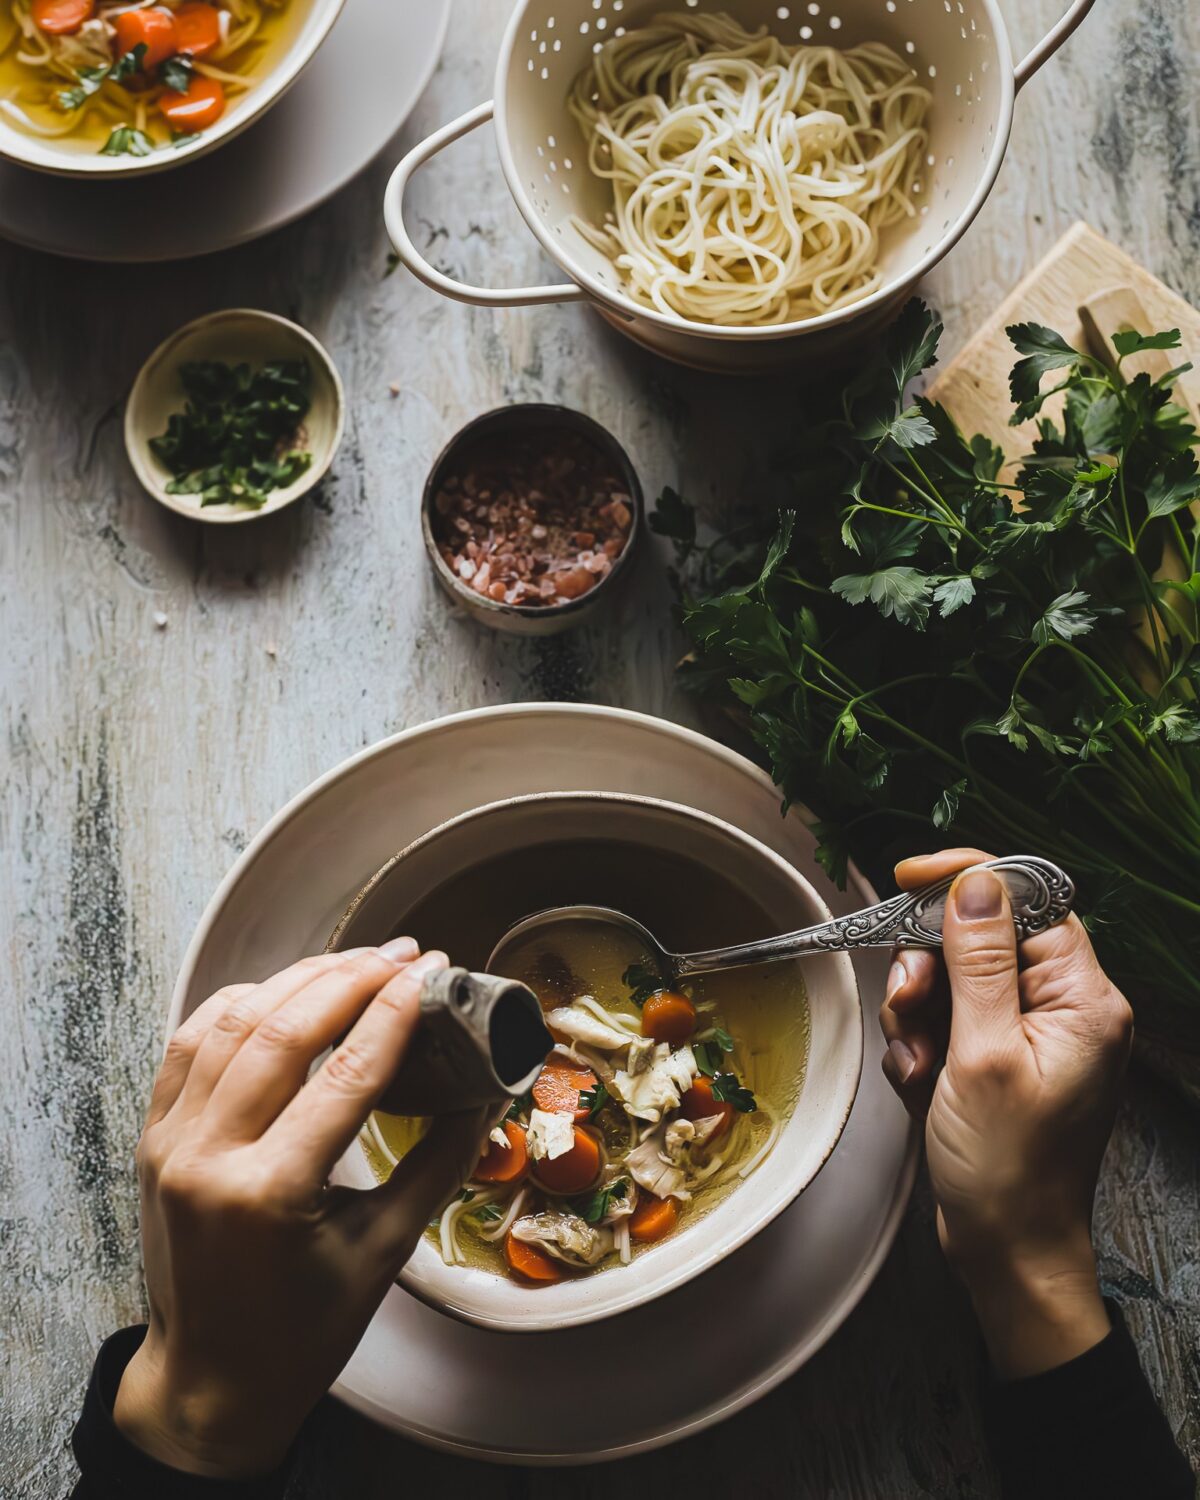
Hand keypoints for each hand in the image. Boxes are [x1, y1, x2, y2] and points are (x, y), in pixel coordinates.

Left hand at [114, 942, 488, 1476]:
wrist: (209, 1383)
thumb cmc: (302, 1332)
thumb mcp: (384, 1252)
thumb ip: (438, 1163)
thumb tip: (488, 1094)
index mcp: (270, 1195)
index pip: (346, 1073)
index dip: (397, 1012)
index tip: (435, 974)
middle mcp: (208, 1158)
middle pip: (282, 1030)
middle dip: (351, 978)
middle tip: (405, 956)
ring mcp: (171, 1145)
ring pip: (229, 1022)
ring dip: (296, 979)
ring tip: (355, 961)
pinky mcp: (154, 1139)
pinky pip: (189, 1043)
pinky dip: (237, 1003)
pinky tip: (282, 990)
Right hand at [879, 849, 1132, 1378]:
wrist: (1007, 1252)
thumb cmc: (1009, 1171)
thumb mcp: (983, 1056)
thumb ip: (978, 963)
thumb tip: (977, 883)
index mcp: (1084, 1000)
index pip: (1030, 900)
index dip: (968, 883)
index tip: (910, 879)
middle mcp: (1064, 1008)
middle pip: (981, 937)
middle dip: (930, 966)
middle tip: (907, 1004)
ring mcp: (1030, 1034)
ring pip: (952, 977)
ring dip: (917, 1012)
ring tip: (917, 1063)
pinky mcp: (999, 1057)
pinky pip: (945, 1018)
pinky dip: (920, 1043)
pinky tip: (920, 1081)